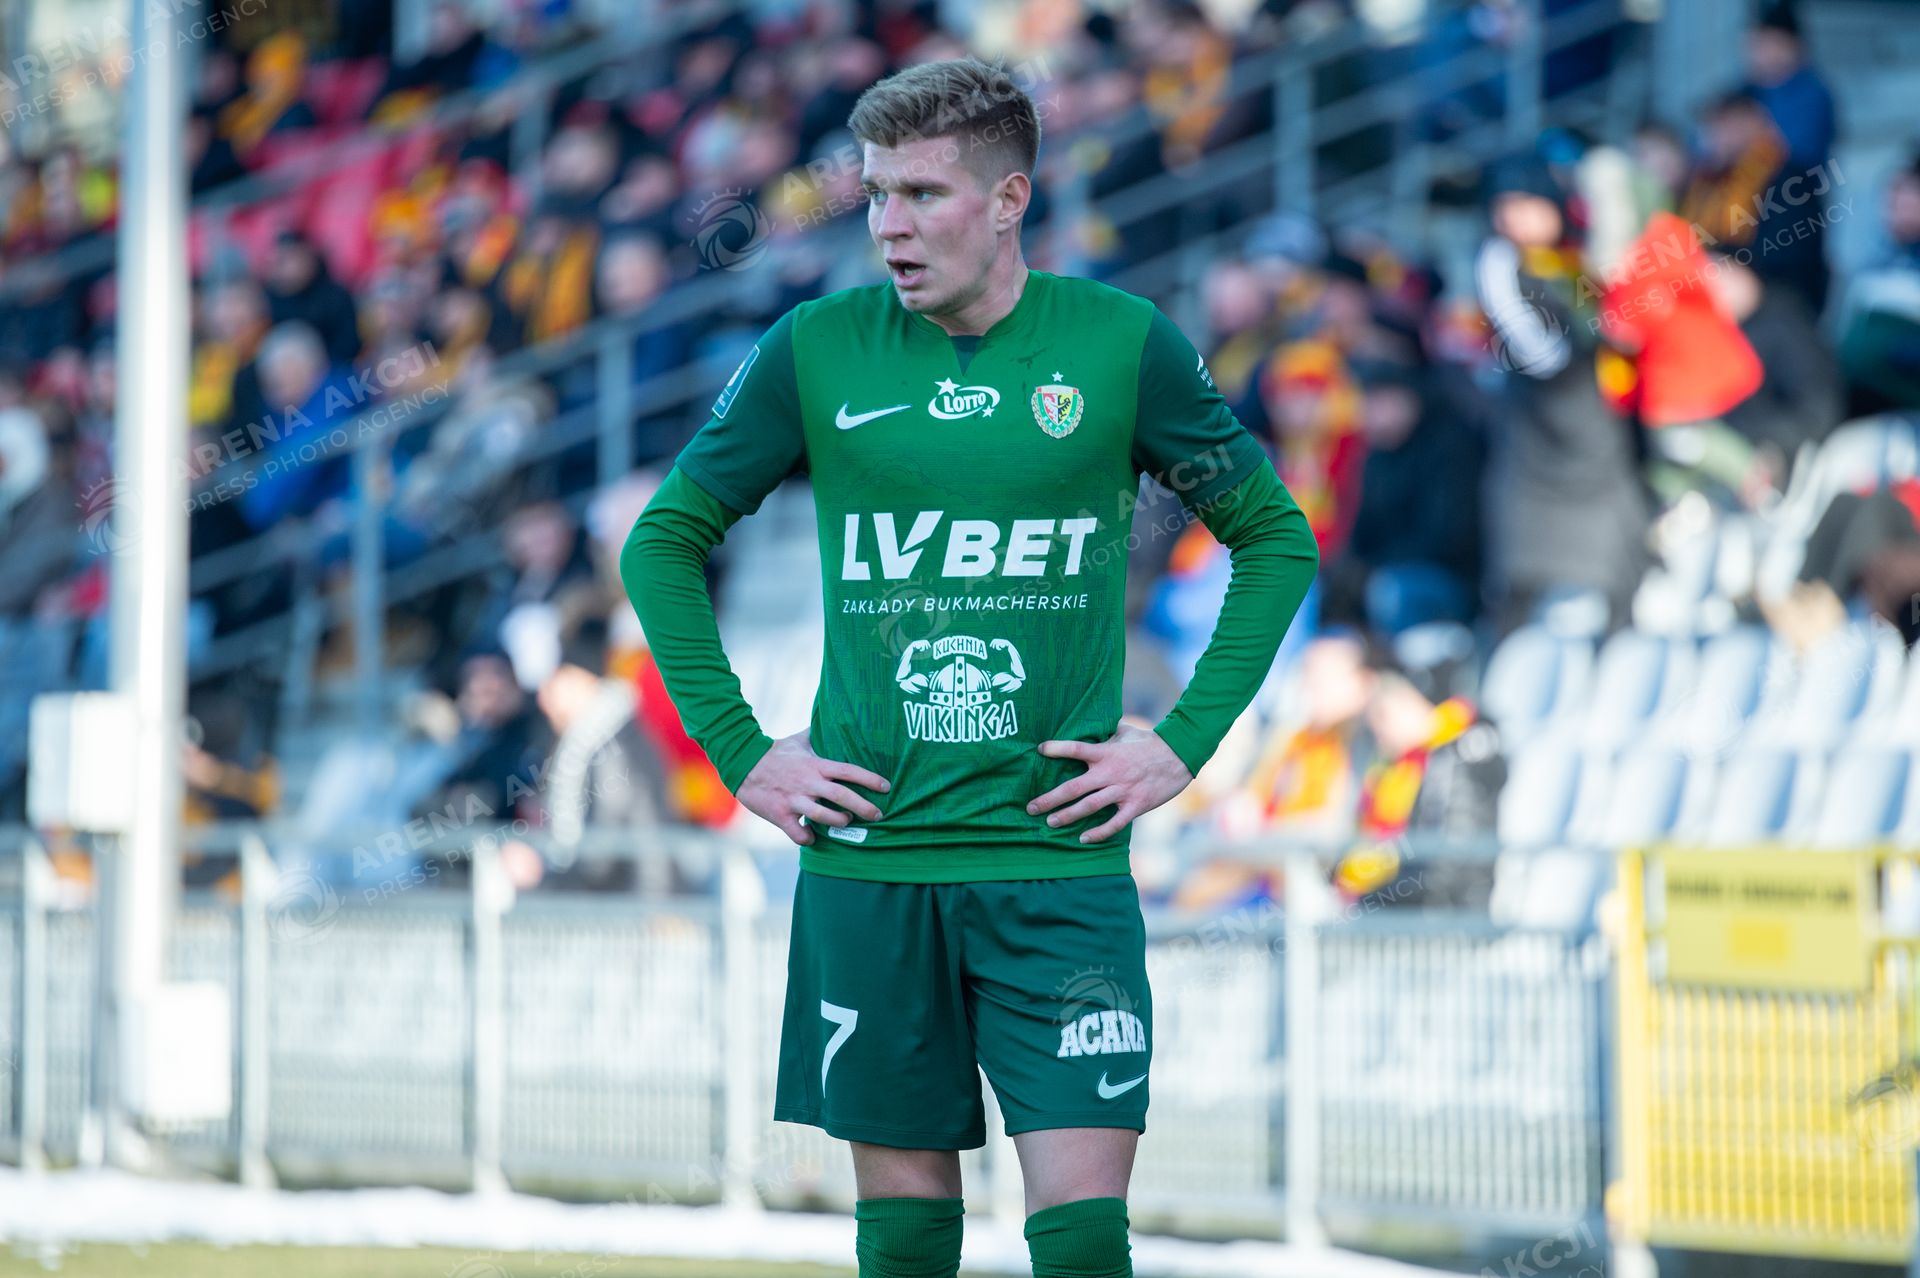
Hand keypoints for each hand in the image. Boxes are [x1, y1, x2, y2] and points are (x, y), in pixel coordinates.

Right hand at [738, 729, 890, 846]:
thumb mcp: (799, 740)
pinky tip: (813, 836)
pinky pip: (799, 834)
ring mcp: (794, 800)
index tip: (885, 786)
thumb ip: (819, 734)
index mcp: (815, 765)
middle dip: (864, 807)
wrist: (743, 764)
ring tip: (845, 821)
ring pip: (824, 817)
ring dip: (839, 821)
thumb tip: (834, 717)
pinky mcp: (780, 815)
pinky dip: (808, 838)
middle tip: (878, 815)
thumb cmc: (775, 752)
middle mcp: (808, 783)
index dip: (869, 779)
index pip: (849, 770)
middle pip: (842, 796)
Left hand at [1028, 722, 1193, 842]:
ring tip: (1050, 822)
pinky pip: (1114, 823)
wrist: (1180, 756)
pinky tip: (1083, 839)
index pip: (1075, 749)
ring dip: (1067, 816)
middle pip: (1074, 788)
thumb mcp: (1126, 732)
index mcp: (1106, 752)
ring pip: (1089, 807)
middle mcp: (1110, 773)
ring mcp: (1122, 791)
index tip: (1039, 750)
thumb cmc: (1150, 742)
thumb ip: (1106, 732)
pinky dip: (1098, 832)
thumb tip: (1092, 725)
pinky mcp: (1135, 805)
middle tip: (1031, 807)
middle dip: (1050, 798)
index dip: (1056, 749)